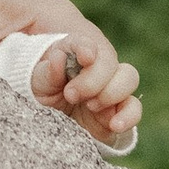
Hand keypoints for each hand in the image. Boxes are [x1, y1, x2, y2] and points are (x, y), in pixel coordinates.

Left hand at [0, 0, 139, 135]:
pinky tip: (94, 141)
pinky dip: (95, 124)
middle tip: (80, 103)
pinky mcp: (43, 87)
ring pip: (105, 92)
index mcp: (54, 17)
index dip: (96, 73)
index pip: (95, 48)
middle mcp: (64, 42)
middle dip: (111, 93)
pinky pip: (79, 108)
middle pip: (112, 72)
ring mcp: (57, 67)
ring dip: (113, 111)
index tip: (72, 90)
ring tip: (108, 128)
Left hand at [16, 32, 142, 154]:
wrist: (45, 120)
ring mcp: (110, 88)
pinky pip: (133, 110)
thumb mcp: (36, 81)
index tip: (85, 58)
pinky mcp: (116, 112)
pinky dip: (128, 116)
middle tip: (70, 94)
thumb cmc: (40, 92)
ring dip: (112, 92)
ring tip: (91, 107)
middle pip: (110, 61)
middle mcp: (97, 67)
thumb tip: (59, 58)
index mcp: (75, 52)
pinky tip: (114, 124)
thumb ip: (46, 71)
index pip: (84, 43)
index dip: (86, 48)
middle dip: (94, 78)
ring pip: (128, 79)